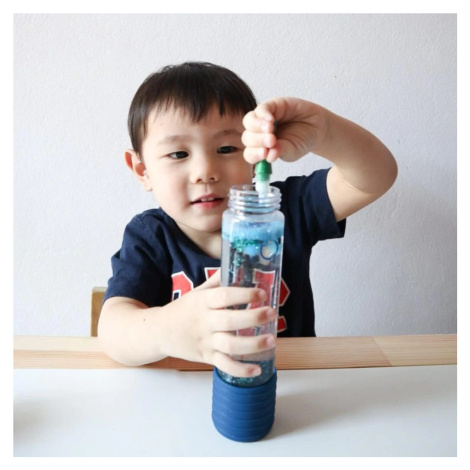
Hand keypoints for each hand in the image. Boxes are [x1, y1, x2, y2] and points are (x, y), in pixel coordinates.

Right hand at [160, 270, 276, 377]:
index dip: (244, 294)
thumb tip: (238, 263)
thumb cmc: (184, 309)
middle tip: (271, 313)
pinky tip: (257, 369)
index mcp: (203, 302)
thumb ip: (217, 280)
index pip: (224, 296)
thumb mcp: (198, 291)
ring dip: (252, 344)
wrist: (159, 331)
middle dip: (253, 318)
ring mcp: (205, 341)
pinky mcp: (206, 357)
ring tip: (271, 340)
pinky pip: (224, 365)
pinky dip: (240, 370)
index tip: (262, 293)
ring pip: (230, 345)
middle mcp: (205, 322)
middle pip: (230, 321)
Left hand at [242, 97, 328, 163]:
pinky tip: (271, 120)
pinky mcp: (272, 105)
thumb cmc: (302, 141)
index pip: (250, 153)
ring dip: (257, 126)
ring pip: (249, 122)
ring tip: (270, 130)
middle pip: (247, 137)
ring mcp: (263, 119)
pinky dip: (263, 114)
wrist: (317, 127)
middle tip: (272, 141)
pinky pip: (261, 109)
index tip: (264, 154)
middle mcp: (259, 134)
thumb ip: (281, 152)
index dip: (254, 154)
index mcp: (261, 149)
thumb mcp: (292, 151)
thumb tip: (269, 156)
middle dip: (258, 140)